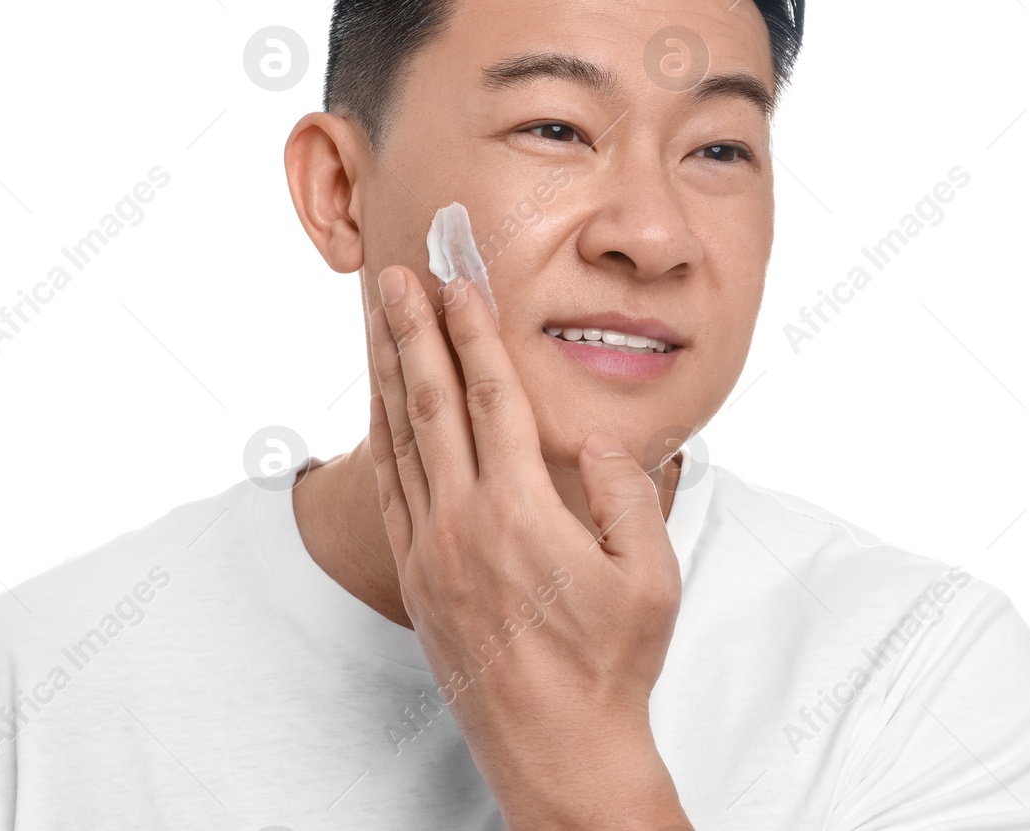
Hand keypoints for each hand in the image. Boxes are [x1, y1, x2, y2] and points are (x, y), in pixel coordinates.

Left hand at [367, 264, 690, 829]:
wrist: (557, 750)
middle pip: (432, 405)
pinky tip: (381, 409)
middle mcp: (463, 524)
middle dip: (412, 333)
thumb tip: (601, 442)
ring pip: (401, 442)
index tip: (456, 285)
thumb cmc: (612, 666)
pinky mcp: (415, 578)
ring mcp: (431, 552)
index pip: (492, 400)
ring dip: (389, 375)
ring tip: (378, 324)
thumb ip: (629, 495)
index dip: (473, 335)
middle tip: (394, 278)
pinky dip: (382, 438)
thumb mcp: (651, 577)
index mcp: (521, 514)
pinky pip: (390, 490)